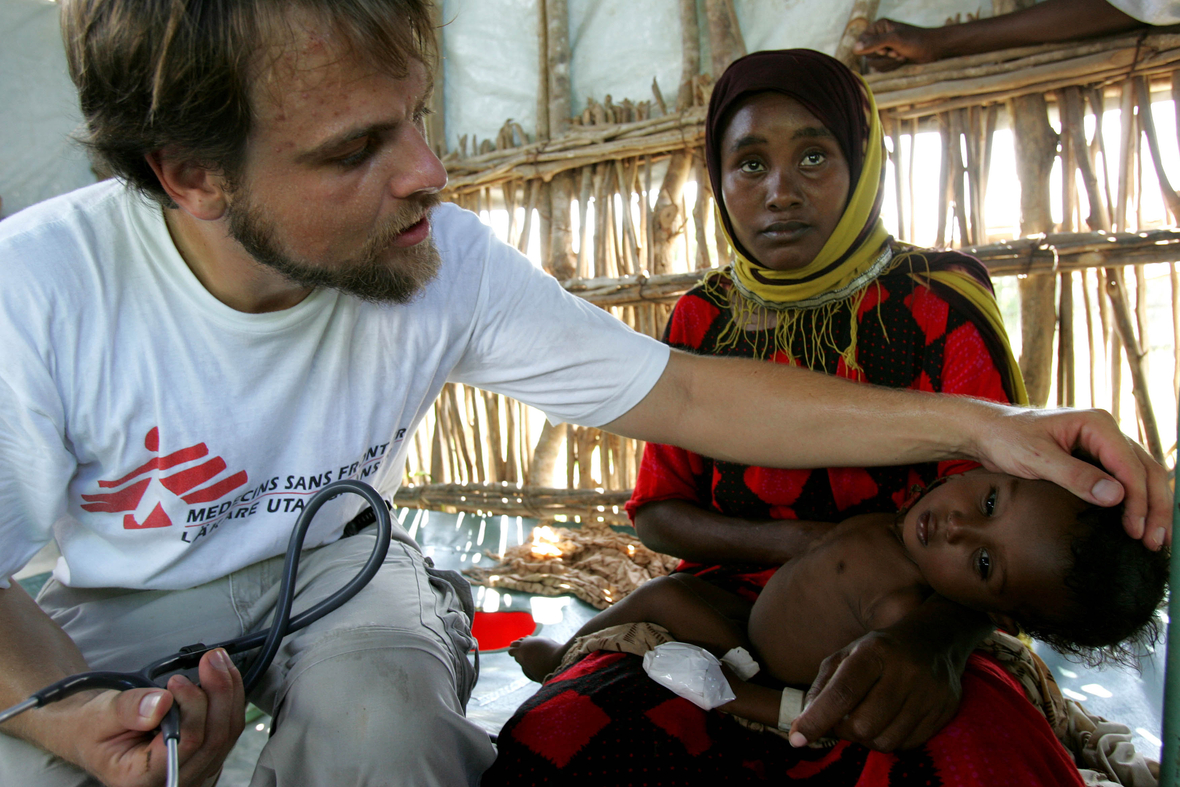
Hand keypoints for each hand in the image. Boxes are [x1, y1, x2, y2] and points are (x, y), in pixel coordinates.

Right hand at [65, 649, 244, 786]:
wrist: (93, 731)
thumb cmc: (93, 726)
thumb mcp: (100, 714)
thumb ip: (129, 709)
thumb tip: (161, 703)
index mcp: (142, 777)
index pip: (186, 744)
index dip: (192, 707)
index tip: (178, 681)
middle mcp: (172, 779)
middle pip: (214, 738)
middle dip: (219, 692)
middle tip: (211, 658)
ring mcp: (192, 769)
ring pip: (228, 732)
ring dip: (228, 691)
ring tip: (217, 660)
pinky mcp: (203, 754)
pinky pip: (228, 728)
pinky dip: (230, 698)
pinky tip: (223, 675)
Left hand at [788, 627, 962, 750]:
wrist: (935, 641)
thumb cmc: (880, 651)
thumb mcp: (846, 656)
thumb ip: (822, 688)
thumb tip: (802, 725)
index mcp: (875, 652)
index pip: (842, 694)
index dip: (817, 720)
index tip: (797, 738)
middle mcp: (905, 671)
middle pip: (863, 725)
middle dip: (845, 730)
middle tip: (843, 719)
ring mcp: (929, 693)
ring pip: (885, 741)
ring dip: (867, 738)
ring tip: (867, 717)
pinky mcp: (944, 710)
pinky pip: (908, 745)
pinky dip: (890, 739)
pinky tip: (889, 720)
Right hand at [853, 19, 940, 71]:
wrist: (933, 49)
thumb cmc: (916, 40)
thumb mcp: (894, 40)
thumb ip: (874, 43)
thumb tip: (854, 48)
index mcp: (879, 27)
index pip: (862, 41)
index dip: (871, 49)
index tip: (886, 49)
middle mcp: (879, 36)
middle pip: (867, 54)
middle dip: (883, 57)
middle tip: (896, 52)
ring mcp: (884, 47)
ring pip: (874, 63)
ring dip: (889, 62)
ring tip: (901, 56)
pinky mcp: (889, 58)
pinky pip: (881, 68)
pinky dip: (892, 66)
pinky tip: (903, 59)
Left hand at [973, 406, 1170, 549]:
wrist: (988, 433)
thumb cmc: (1007, 439)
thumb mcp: (1036, 458)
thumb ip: (1075, 476)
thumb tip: (1116, 496)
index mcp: (1097, 424)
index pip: (1130, 466)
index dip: (1138, 500)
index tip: (1136, 530)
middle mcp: (1107, 432)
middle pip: (1146, 471)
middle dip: (1155, 508)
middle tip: (1154, 542)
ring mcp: (1104, 446)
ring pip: (1143, 477)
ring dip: (1151, 508)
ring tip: (1153, 541)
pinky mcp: (1097, 460)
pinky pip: (1126, 481)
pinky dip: (1136, 503)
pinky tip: (1137, 525)